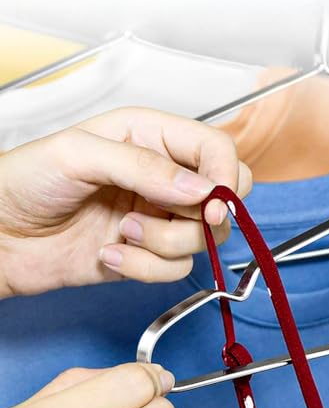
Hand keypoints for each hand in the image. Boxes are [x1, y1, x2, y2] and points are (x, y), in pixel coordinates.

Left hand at [0, 107, 251, 296]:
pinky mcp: (149, 254)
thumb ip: (145, 166)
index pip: (217, 150)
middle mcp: (164, 179)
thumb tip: (202, 190)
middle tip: (179, 216)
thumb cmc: (25, 181)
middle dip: (204, 216)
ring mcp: (159, 218)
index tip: (212, 201)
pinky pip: (175, 269)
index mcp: (152, 138)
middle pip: (224, 199)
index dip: (225, 175)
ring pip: (204, 239)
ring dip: (164, 242)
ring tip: (122, 230)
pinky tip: (110, 253)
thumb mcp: (79, 154)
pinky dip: (145, 267)